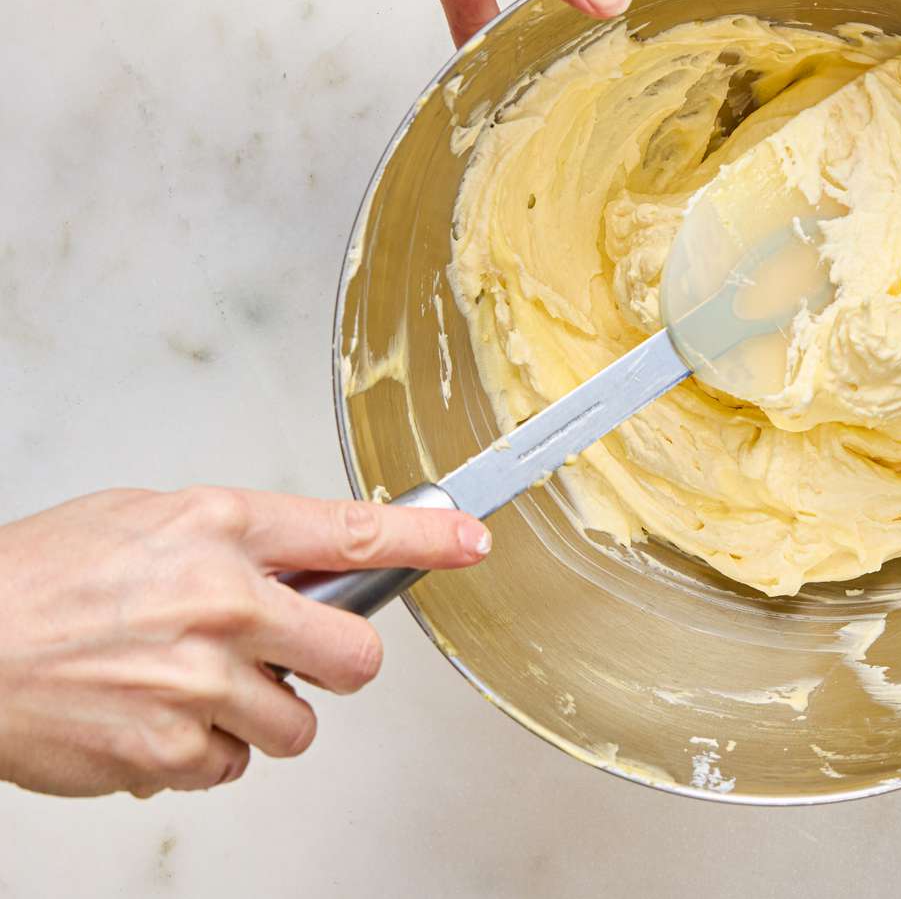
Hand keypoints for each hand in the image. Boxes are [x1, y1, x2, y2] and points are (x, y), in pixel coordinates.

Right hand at [0, 486, 489, 797]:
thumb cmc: (39, 579)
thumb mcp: (149, 519)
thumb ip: (237, 541)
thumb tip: (309, 564)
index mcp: (221, 528)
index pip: (355, 528)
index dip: (429, 537)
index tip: (471, 541)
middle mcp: (223, 602)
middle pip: (354, 655)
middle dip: (336, 662)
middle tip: (296, 655)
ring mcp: (200, 682)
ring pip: (297, 724)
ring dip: (261, 714)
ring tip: (195, 686)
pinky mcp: (170, 752)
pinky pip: (232, 767)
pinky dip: (203, 753)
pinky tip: (156, 719)